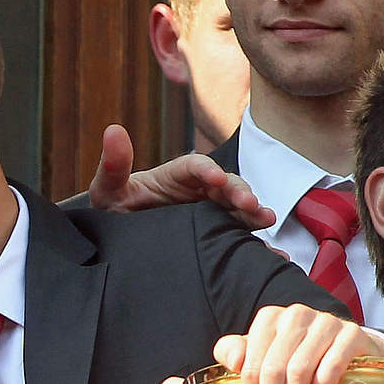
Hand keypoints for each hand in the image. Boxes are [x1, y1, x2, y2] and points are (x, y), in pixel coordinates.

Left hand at [86, 125, 273, 228]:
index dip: (206, 169)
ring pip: (239, 208)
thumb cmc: (116, 210)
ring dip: (254, 212)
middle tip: (249, 204)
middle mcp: (199, 191)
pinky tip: (275, 253)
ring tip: (265, 220)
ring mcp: (211, 213)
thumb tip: (112, 130)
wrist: (121, 244)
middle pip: (225, 185)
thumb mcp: (108, 190)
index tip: (214, 179)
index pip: (195, 166)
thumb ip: (112, 165)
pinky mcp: (218, 235)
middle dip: (239, 191)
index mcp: (176, 176)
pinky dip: (259, 244)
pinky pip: (240, 237)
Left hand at [213, 304, 383, 383]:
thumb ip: (236, 352)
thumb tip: (234, 361)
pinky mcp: (352, 334)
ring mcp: (325, 323)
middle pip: (274, 367)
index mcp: (269, 319)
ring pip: (300, 368)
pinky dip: (323, 381)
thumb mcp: (264, 352)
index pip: (252, 363)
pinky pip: (334, 361)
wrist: (348, 345)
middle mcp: (295, 316)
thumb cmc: (299, 353)